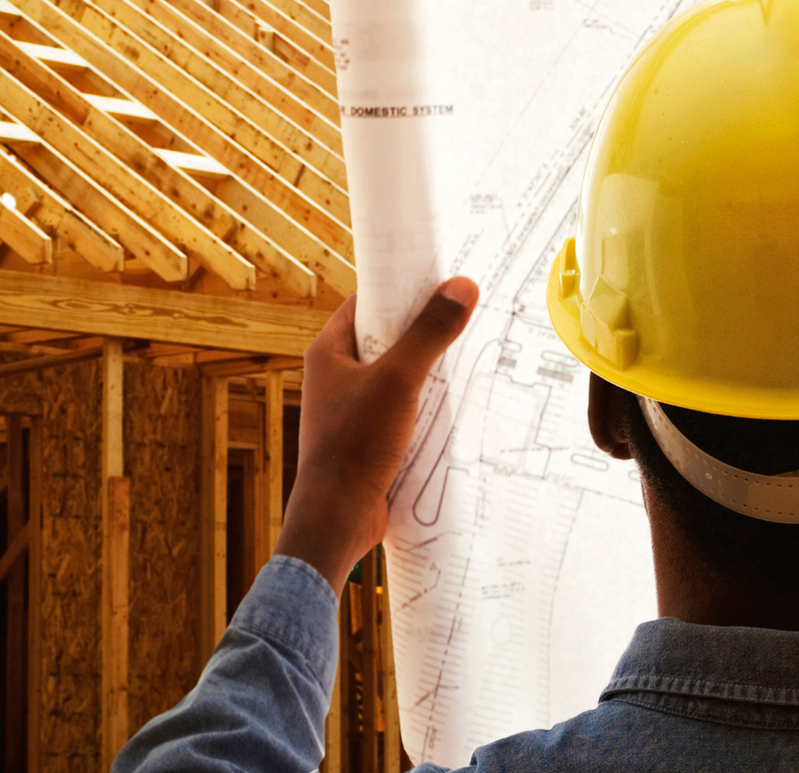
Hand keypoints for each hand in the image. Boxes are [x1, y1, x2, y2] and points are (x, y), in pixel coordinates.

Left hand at [275, 278, 477, 586]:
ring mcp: (351, 409)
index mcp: (328, 352)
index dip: (400, 288)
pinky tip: (457, 403)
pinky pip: (402, 407)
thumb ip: (430, 333)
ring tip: (470, 355)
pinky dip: (426, 402)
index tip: (439, 279)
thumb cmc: (355, 445)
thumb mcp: (400, 381)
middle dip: (423, 328)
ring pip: (396, 374)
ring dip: (429, 368)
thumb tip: (462, 286)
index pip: (366, 303)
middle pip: (385, 337)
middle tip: (465, 315)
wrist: (338, 519)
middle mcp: (335, 377)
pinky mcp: (368, 438)